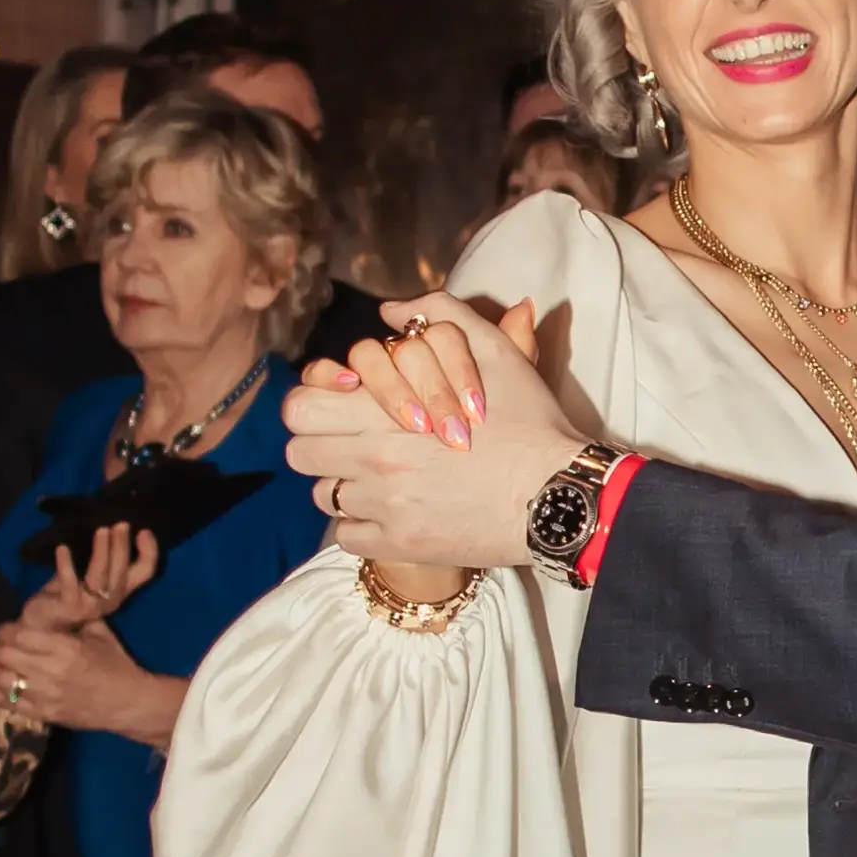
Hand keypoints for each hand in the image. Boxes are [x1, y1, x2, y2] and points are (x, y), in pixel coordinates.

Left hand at [0, 615, 169, 735]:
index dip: (6, 629)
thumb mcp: (99, 633)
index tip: (7, 629)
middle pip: (5, 655)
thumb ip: (74, 618)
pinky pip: (8, 703)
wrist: (129, 702)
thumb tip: (54, 601)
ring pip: (2, 679)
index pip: (19, 634)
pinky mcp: (44, 714)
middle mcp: (51, 671)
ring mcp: (46, 695)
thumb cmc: (116, 664)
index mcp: (65, 647)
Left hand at [6, 519, 158, 637]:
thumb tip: (104, 528)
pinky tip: (62, 549)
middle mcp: (110, 600)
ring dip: (102, 553)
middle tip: (120, 524)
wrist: (37, 626)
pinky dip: (66, 566)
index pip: (144, 572)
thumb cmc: (60, 598)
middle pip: (122, 573)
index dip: (149, 552)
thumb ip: (94, 560)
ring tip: (101, 531)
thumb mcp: (82, 575)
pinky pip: (70, 585)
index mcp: (117, 591)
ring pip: (101, 578)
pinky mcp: (70, 608)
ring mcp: (91, 607)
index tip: (143, 530)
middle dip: (122, 547)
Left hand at [287, 295, 581, 573]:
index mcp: (385, 412)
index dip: (313, 402)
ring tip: (377, 478)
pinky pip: (346, 535)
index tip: (340, 405)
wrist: (558, 496)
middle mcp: (374, 461)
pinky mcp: (399, 545)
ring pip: (322, 496)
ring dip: (342, 484)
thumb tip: (390, 311)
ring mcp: (383, 508)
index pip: (298, 407)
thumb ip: (440, 316)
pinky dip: (362, 524)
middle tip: (350, 441)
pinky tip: (392, 511)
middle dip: (319, 443)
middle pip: (299, 454)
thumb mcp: (494, 352)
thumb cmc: (529, 422)